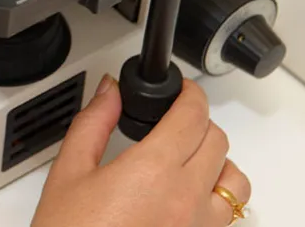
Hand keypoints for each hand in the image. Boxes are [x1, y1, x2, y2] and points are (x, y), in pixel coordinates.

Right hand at [31, 75, 250, 226]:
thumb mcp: (69, 172)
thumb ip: (93, 123)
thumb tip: (109, 92)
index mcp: (153, 172)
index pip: (193, 116)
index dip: (190, 94)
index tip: (182, 90)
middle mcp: (186, 201)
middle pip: (219, 142)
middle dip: (199, 123)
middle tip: (175, 121)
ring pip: (235, 181)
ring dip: (217, 163)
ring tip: (189, 161)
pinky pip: (227, 217)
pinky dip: (215, 199)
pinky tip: (187, 198)